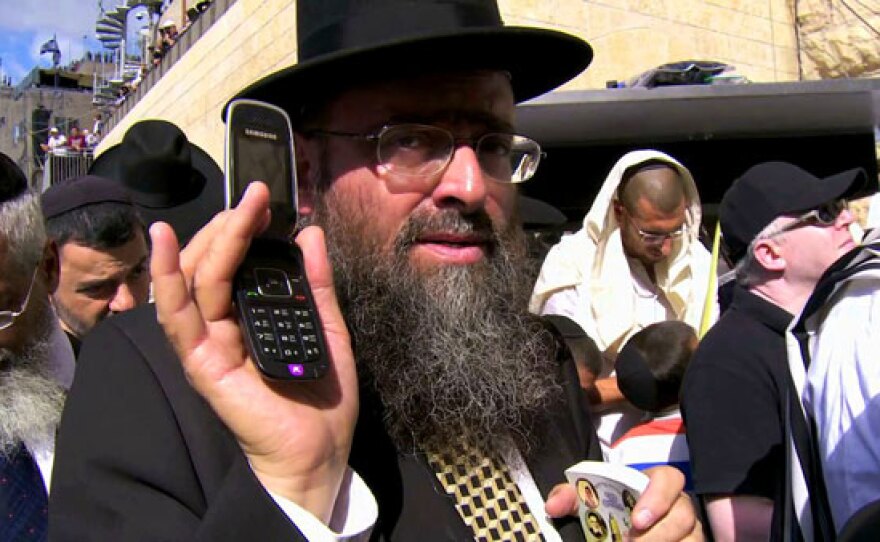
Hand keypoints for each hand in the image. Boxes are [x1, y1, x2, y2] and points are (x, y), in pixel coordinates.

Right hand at [151, 182, 357, 523]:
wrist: (319, 448)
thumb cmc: (320, 397)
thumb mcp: (327, 328)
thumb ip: (316, 285)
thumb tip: (311, 235)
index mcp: (252, 315)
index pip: (237, 262)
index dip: (247, 228)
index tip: (267, 202)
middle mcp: (224, 324)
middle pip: (211, 264)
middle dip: (232, 226)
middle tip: (257, 201)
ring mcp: (209, 341)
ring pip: (195, 279)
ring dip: (212, 239)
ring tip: (237, 211)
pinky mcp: (202, 361)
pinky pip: (177, 317)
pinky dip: (165, 277)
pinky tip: (161, 243)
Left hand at [545, 466, 701, 540]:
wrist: (621, 525)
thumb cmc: (608, 507)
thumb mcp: (587, 499)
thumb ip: (568, 496)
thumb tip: (552, 506)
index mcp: (655, 484)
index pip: (670, 478)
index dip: (658, 497)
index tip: (636, 520)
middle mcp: (678, 505)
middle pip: (683, 515)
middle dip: (658, 534)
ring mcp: (688, 530)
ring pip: (692, 538)